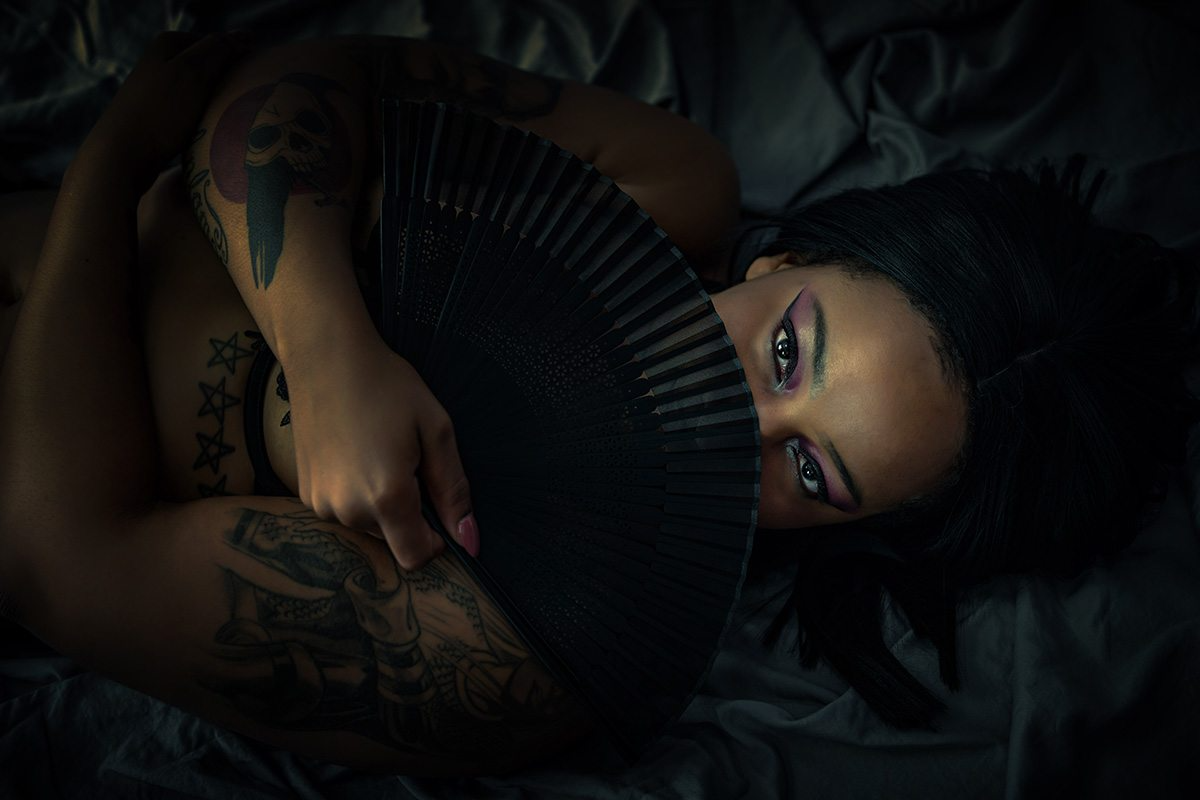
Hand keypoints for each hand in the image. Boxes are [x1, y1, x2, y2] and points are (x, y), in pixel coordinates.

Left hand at [78, 30, 251, 194]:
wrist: (124, 153)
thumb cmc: (161, 111)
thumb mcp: (194, 71)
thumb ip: (219, 49)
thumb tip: (244, 38)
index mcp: (170, 43)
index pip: (219, 43)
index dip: (237, 62)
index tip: (248, 83)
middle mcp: (161, 61)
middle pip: (210, 67)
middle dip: (226, 83)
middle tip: (239, 103)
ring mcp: (158, 88)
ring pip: (202, 91)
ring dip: (217, 104)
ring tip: (225, 119)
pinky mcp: (158, 114)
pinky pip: (192, 110)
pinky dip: (204, 119)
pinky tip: (206, 132)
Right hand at [288, 337, 478, 570]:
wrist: (325, 357)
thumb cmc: (388, 386)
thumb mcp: (436, 431)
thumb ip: (454, 491)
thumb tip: (470, 541)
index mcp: (387, 496)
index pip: (416, 557)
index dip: (435, 542)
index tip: (437, 507)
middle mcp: (348, 509)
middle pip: (393, 540)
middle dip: (409, 514)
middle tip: (407, 461)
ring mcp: (320, 503)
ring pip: (368, 526)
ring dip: (382, 504)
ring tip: (379, 453)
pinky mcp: (304, 493)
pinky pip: (343, 510)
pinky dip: (356, 494)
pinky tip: (356, 453)